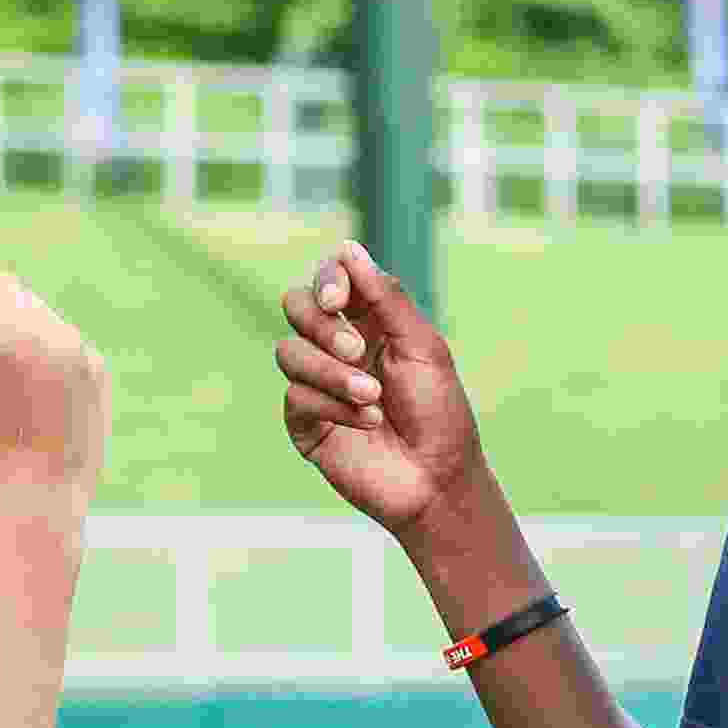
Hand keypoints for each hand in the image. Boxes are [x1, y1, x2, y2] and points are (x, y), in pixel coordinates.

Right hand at [0, 272, 112, 516]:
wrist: (36, 503)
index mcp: (26, 332)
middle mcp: (66, 338)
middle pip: (24, 303)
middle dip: (0, 329)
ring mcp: (90, 360)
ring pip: (47, 328)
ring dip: (24, 348)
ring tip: (11, 403)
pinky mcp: (102, 382)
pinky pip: (67, 354)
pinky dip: (48, 369)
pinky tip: (36, 412)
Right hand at [272, 241, 491, 541]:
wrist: (438, 479)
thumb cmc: (439, 411)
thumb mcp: (423, 346)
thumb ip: (386, 297)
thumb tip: (348, 248)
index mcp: (368, 321)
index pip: (329, 279)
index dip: (327, 280)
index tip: (339, 299)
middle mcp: (337, 347)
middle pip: (296, 306)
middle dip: (321, 325)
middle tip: (357, 350)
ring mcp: (317, 384)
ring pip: (288, 352)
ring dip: (332, 372)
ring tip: (373, 397)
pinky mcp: (304, 422)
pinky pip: (295, 396)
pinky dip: (333, 406)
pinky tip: (368, 422)